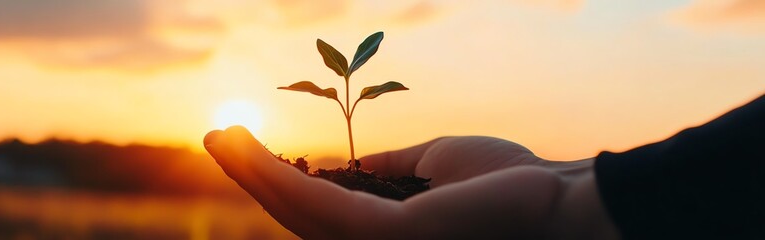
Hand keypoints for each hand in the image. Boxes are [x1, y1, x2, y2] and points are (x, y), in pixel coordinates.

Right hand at [204, 126, 617, 238]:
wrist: (566, 204)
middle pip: (298, 218)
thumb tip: (352, 163)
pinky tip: (244, 146)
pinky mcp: (382, 239)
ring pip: (295, 212)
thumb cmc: (511, 187)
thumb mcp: (437, 165)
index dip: (283, 186)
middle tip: (221, 141)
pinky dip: (273, 173)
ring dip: (252, 172)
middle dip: (257, 179)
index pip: (323, 218)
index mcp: (390, 237)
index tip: (255, 153)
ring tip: (220, 137)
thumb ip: (390, 167)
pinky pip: (313, 203)